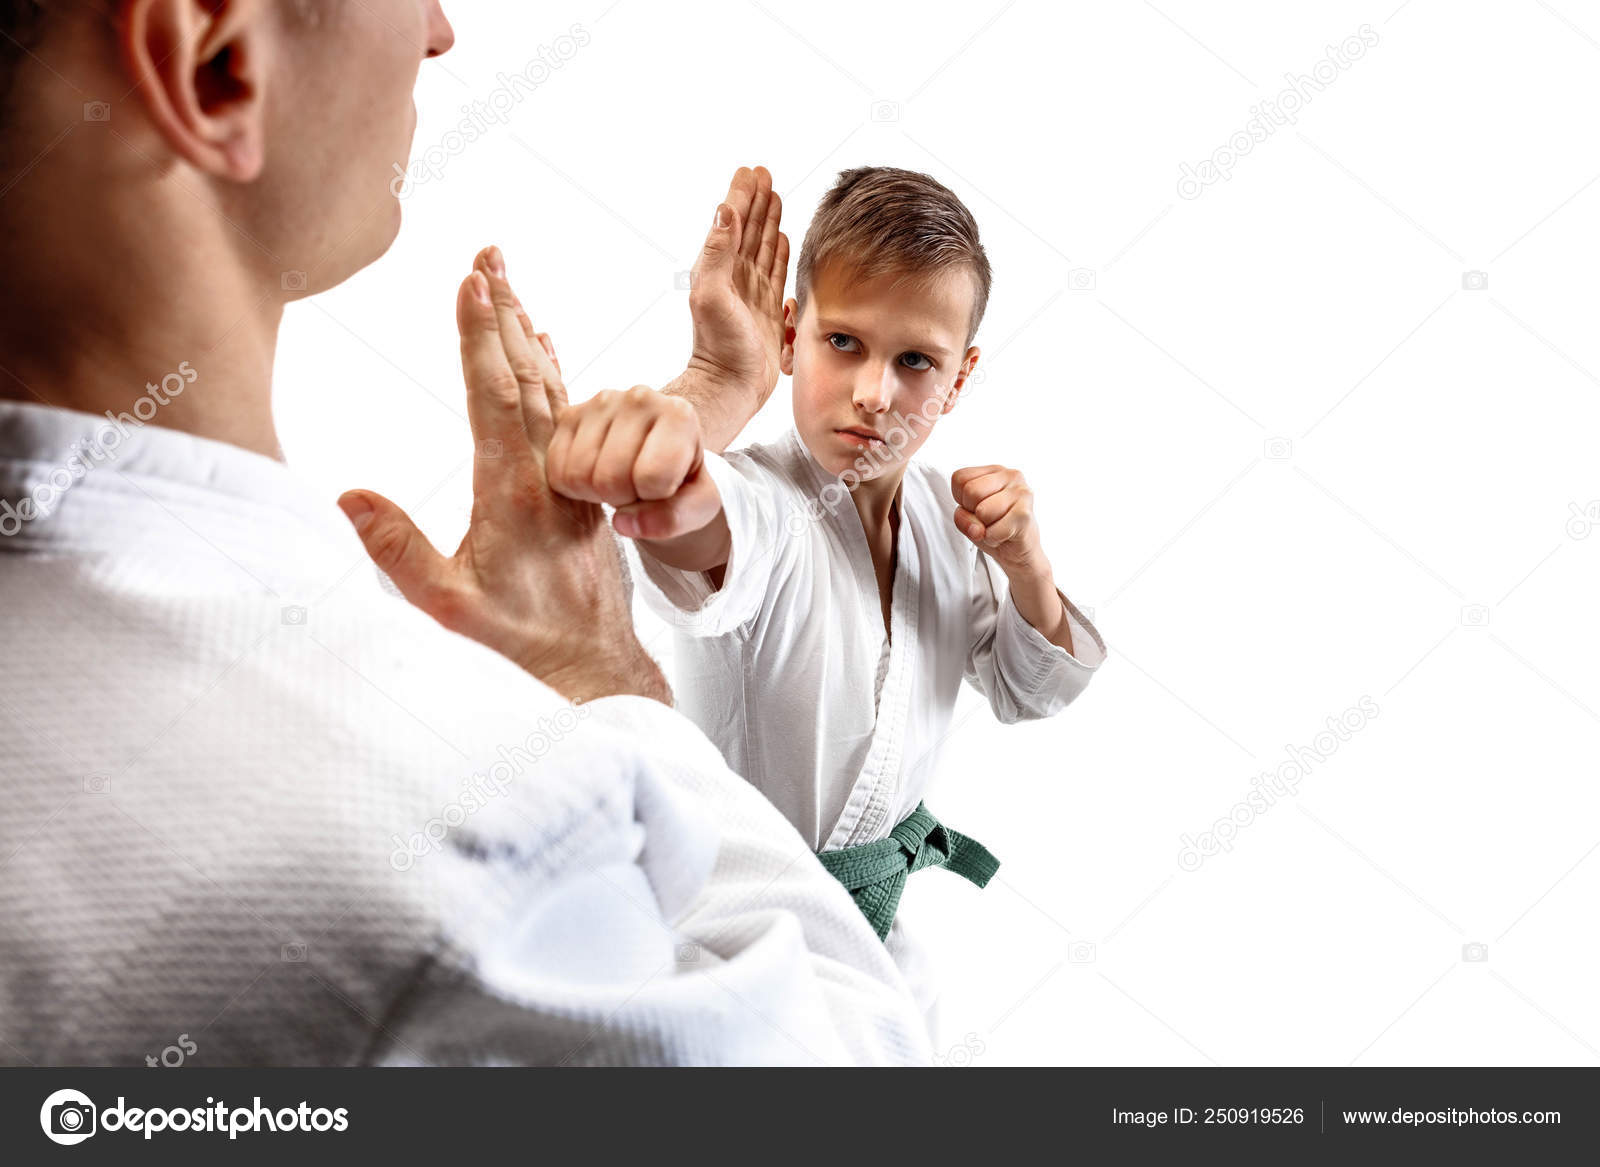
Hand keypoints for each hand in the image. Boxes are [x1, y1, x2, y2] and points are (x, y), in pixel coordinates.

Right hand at [338, 246, 666, 704]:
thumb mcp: (448, 605)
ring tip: (511, 285)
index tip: (470, 281)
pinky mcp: (581, 491)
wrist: (594, 666)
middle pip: (525, 375)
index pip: (494, 395)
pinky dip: (554, 375)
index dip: (480, 336)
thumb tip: (346, 496)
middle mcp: (549, 474)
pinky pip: (568, 417)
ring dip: (528, 335)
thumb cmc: (520, 642)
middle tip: (490, 253)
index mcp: (513, 492)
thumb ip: (399, 551)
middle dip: (504, 311)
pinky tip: (549, 350)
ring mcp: (571, 480)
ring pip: (550, 391)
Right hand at [546, 386, 722, 541]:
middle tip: (638, 488)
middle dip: (623, 499)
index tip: (664, 488)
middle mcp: (639, 398)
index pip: (652, 478)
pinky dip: (574, 487)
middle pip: (610, 479)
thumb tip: (624, 523)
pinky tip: (596, 475)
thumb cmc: (682, 480)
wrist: (660, 454)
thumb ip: (673, 519)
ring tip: (619, 480)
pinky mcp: (569, 414)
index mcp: (679, 416)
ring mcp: (600, 402)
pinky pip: (556, 470)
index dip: (655, 499)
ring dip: (596, 494)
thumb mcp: (699, 507)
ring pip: (578, 475)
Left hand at [683, 166, 788, 417]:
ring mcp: (752, 293)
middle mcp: (734, 277)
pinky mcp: (768, 310)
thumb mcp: (711, 295)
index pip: (732, 222)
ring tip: (775, 196)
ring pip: (763, 246)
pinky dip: (779, 251)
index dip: (741, 195)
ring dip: (768, 220)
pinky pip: (776, 271)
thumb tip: (724, 210)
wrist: (731, 385)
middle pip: (748, 228)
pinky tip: (782, 237)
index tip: (750, 171)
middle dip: (756, 200)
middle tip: (765, 174)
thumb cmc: (719, 346)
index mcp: (718, 268)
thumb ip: (716, 253)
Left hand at [952, 465, 1048, 577]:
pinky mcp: (1025, 514)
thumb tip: (977, 529)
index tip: (977, 508)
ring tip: (997, 527)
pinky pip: (993, 531)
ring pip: (982, 511)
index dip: (961, 500)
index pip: (959, 478)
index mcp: (994, 470)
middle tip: (988, 520)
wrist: (1020, 551)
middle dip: (973, 513)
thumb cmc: (994, 528)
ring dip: (984, 528)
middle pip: (970, 491)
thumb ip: (962, 517)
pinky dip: (993, 540)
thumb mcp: (968, 518)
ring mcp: (1021, 493)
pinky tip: (1004, 536)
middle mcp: (1011, 475)